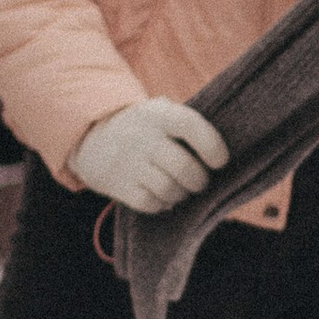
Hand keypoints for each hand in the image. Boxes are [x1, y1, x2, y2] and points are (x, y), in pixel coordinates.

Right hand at [68, 98, 229, 215]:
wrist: (94, 139)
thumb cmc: (146, 129)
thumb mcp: (162, 114)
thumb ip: (189, 126)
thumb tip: (224, 158)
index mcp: (159, 115)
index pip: (189, 125)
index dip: (211, 145)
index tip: (220, 162)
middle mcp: (142, 136)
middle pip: (183, 166)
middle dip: (200, 180)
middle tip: (200, 181)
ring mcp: (128, 161)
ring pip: (169, 188)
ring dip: (182, 194)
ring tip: (182, 189)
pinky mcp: (118, 184)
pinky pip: (151, 203)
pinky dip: (162, 204)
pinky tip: (162, 195)